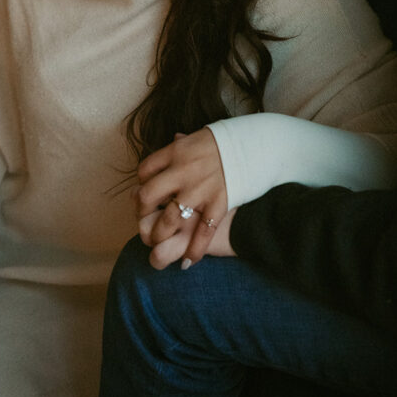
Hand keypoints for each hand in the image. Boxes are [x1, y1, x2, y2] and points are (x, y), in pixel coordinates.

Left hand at [136, 129, 226, 264]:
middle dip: (142, 211)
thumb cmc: (226, 140)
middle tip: (145, 218)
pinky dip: (194, 250)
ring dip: (159, 234)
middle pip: (148, 195)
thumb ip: (183, 142)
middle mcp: (183, 171)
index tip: (144, 191)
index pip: (145, 170)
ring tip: (159, 240)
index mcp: (177, 151)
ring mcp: (199, 190)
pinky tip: (188, 261)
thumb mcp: (199, 135)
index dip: (141, 184)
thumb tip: (174, 139)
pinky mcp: (218, 204)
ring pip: (168, 219)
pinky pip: (202, 233)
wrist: (256, 144)